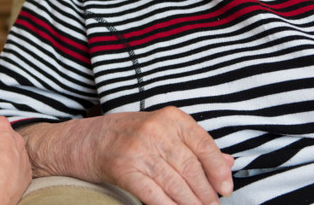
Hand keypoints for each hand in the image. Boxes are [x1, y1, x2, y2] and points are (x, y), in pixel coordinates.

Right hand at [21, 106, 234, 204]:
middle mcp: (156, 130)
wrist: (83, 140)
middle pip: (191, 168)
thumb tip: (229, 163)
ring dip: (191, 204)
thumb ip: (195, 145)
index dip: (218, 170)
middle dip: (206, 194)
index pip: (204, 145)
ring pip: (176, 184)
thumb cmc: (126, 135)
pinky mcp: (125, 169)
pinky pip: (154, 194)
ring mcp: (139, 149)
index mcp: (171, 118)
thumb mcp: (162, 131)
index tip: (226, 188)